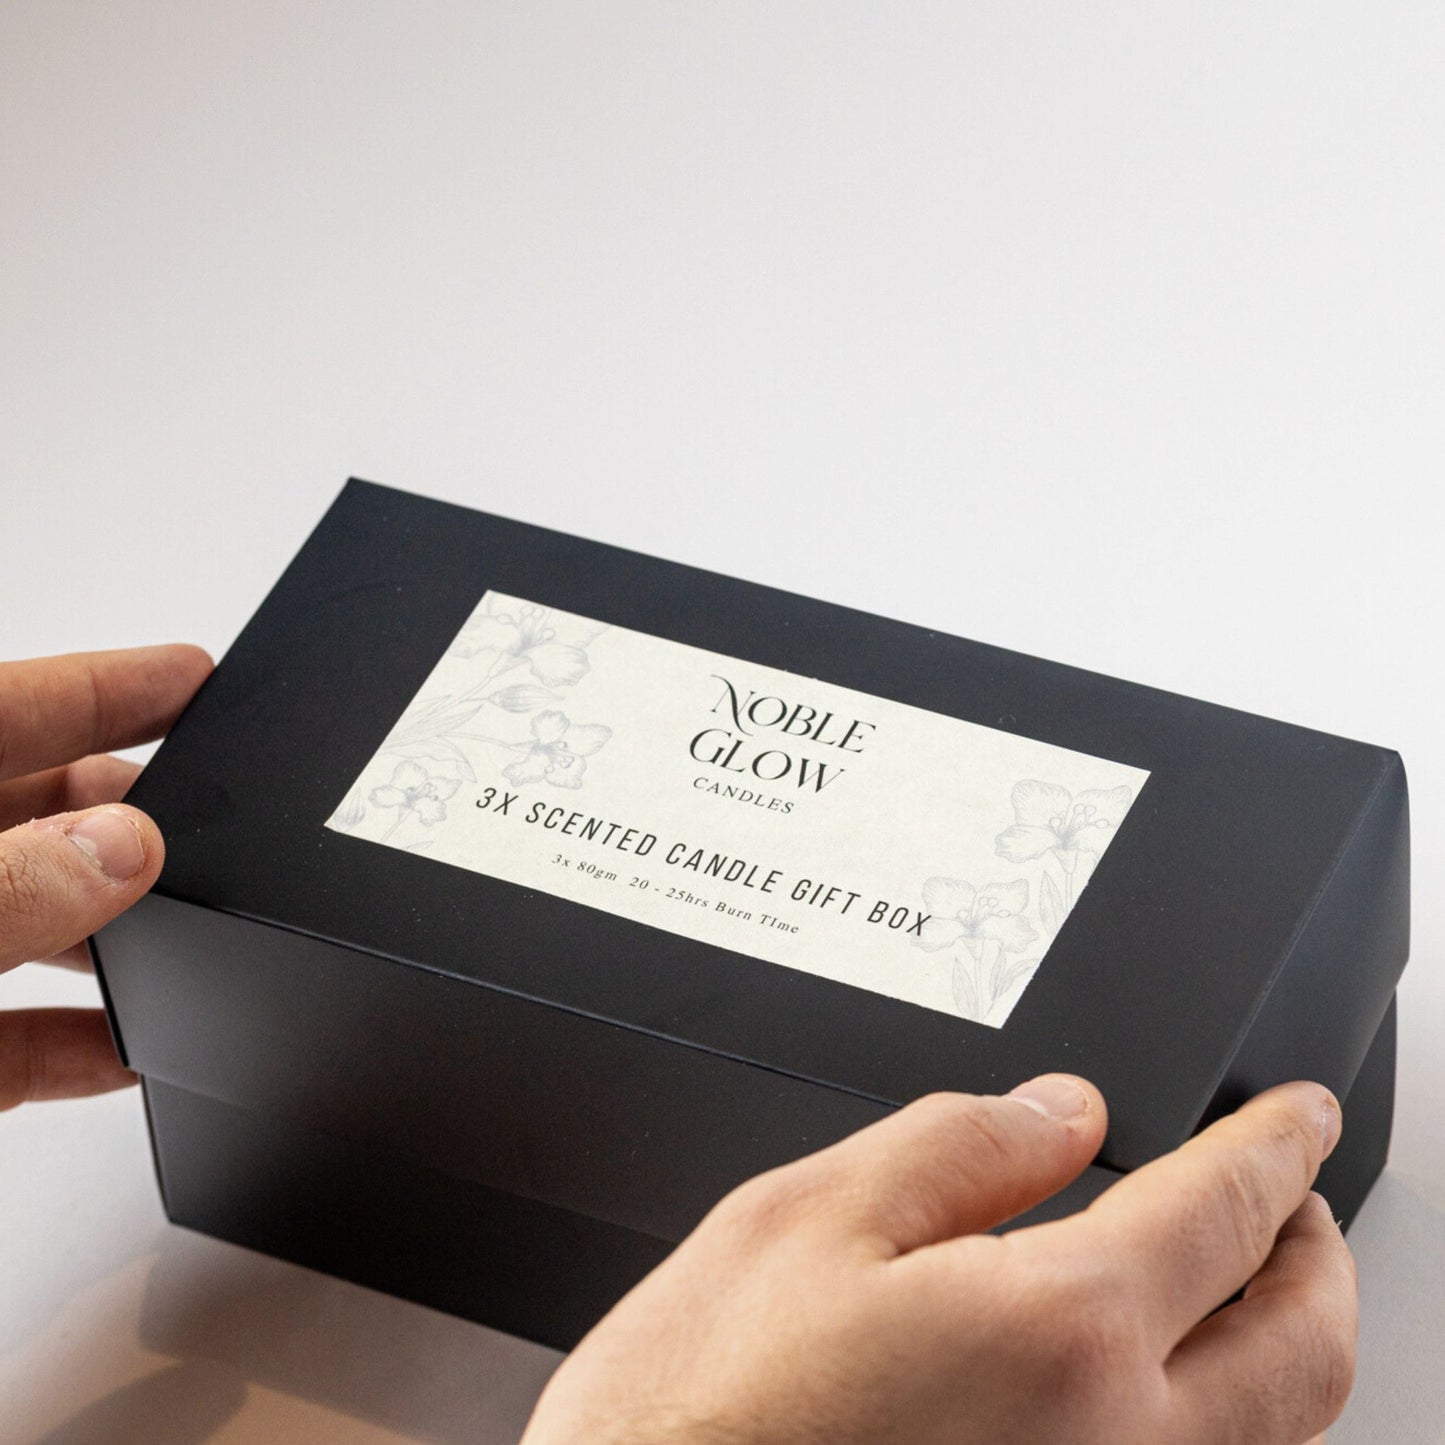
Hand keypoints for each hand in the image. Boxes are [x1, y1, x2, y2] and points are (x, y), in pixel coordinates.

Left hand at [0, 645, 211, 1109]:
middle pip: (30, 813)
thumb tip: (123, 847)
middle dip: (127, 809)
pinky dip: (70, 1046)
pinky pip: (6, 1042)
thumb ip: (5, 889)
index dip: (103, 686)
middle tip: (217, 812)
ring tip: (189, 931)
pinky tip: (128, 1053)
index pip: (3, 711)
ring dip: (108, 931)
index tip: (194, 676)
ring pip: (24, 922)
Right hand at [523, 1076, 1353, 1444]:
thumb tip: (1060, 1112)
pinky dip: (1228, 1418)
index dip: (1273, 1142)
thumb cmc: (695, 1421)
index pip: (1224, 1211)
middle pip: (1302, 1343)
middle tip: (1292, 1189)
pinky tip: (1163, 1375)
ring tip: (1244, 1272)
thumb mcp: (805, 1220)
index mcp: (1056, 1337)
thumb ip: (956, 1147)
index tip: (1292, 1112)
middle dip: (1316, 1246)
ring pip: (1277, 1434)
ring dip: (1286, 1335)